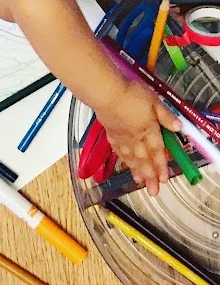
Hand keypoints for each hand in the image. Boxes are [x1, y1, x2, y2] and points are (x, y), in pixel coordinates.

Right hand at [96, 81, 180, 195]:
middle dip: (149, 176)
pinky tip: (124, 162)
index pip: (157, 151)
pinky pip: (118, 150)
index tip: (164, 180)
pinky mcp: (111, 132)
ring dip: (136, 171)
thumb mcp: (154, 101)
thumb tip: (178, 127)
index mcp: (149, 130)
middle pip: (144, 159)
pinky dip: (122, 159)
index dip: (162, 166)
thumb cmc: (130, 95)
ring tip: (139, 182)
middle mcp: (136, 138)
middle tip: (152, 191)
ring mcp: (122, 136)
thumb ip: (165, 116)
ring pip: (130, 157)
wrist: (106, 93)